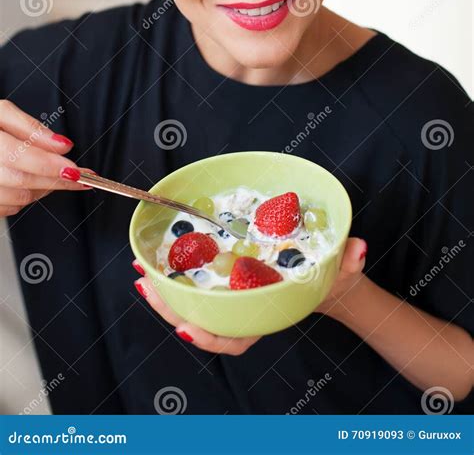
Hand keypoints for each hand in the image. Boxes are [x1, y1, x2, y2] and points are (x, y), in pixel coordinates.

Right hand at [0, 98, 93, 216]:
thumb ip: (29, 127)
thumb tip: (61, 144)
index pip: (21, 158)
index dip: (52, 166)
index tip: (77, 169)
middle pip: (23, 182)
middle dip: (57, 181)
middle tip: (82, 177)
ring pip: (18, 199)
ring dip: (43, 189)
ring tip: (55, 175)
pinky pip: (7, 208)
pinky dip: (25, 198)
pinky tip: (30, 183)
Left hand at [132, 237, 366, 351]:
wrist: (326, 278)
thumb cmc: (330, 278)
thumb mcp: (342, 271)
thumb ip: (348, 261)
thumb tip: (357, 248)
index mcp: (267, 313)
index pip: (238, 338)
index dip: (211, 338)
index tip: (186, 329)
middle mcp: (246, 308)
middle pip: (204, 320)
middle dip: (171, 308)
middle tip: (147, 287)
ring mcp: (235, 295)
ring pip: (195, 303)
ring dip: (165, 291)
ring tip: (142, 271)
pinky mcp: (229, 277)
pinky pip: (199, 281)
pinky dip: (178, 272)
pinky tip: (159, 258)